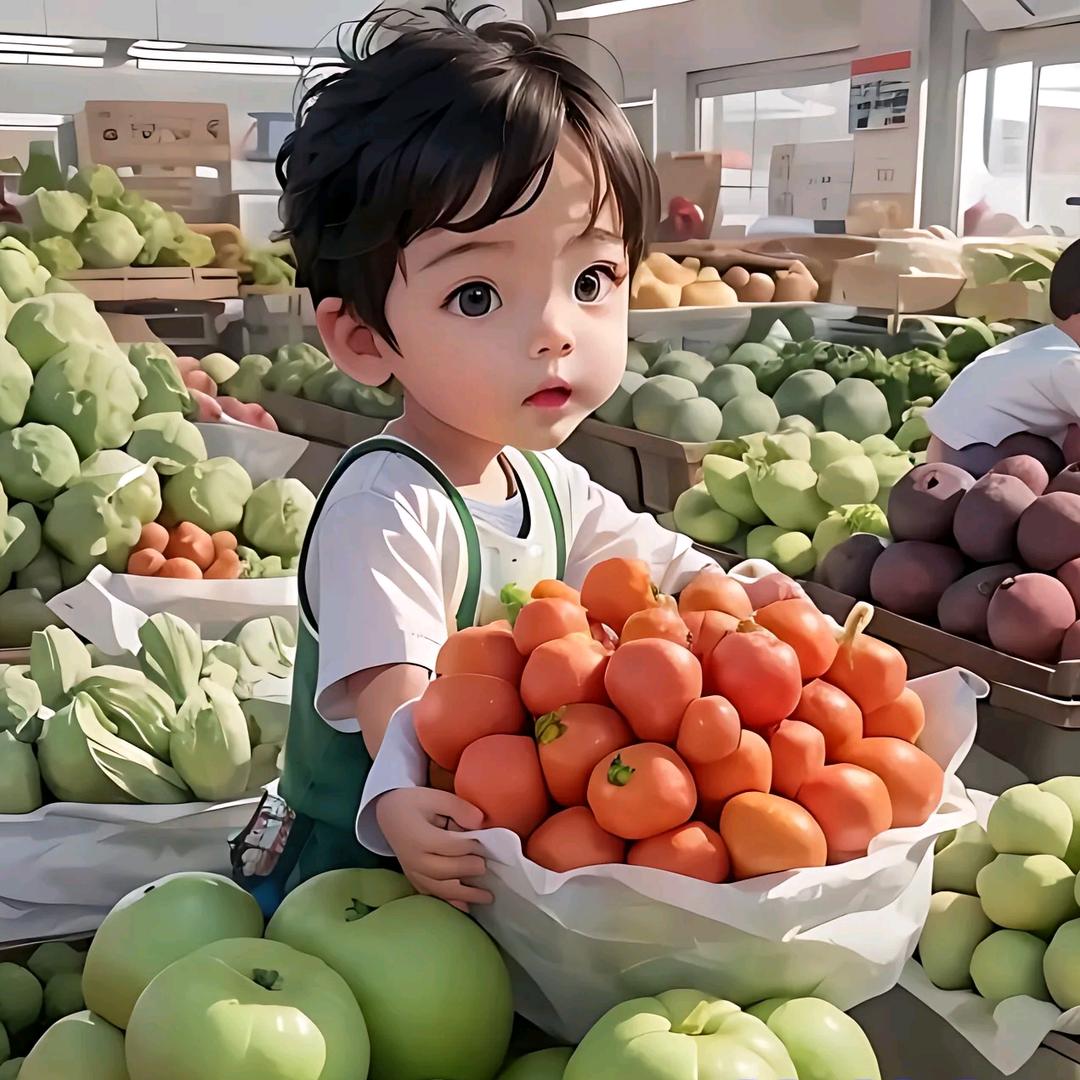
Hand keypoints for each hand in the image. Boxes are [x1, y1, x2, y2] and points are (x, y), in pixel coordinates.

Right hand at [375, 786, 491, 910]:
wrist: (388, 813)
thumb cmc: (414, 803)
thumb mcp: (436, 796)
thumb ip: (458, 808)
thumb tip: (480, 822)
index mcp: (419, 837)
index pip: (451, 847)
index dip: (471, 847)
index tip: (487, 845)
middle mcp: (414, 859)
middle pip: (446, 870)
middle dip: (469, 869)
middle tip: (487, 867)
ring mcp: (412, 873)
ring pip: (441, 888)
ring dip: (465, 894)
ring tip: (487, 897)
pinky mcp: (413, 879)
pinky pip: (432, 894)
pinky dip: (450, 903)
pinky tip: (466, 909)